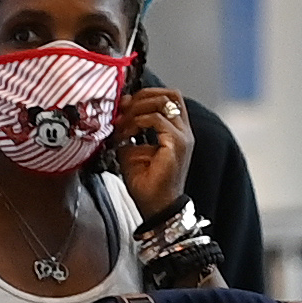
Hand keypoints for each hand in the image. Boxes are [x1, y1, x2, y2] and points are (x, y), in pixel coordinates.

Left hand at [109, 87, 194, 221]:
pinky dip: (137, 121)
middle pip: (170, 94)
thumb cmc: (147, 185)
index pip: (168, 98)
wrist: (156, 208)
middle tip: (123, 107)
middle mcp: (183, 132)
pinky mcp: (176, 144)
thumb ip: (129, 131)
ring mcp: (182, 137)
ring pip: (163, 102)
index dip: (145, 95)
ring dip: (138, 108)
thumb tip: (118, 116)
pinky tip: (126, 133)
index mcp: (176, 132)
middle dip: (143, 96)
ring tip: (122, 122)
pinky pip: (156, 119)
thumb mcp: (132, 150)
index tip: (123, 104)